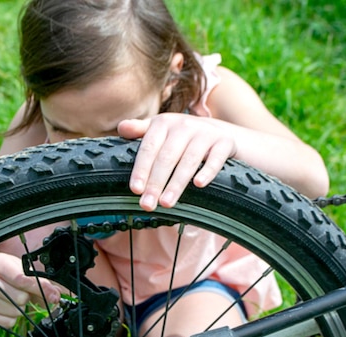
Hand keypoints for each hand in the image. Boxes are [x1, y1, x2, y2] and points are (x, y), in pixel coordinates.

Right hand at [0, 252, 60, 327]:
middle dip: (27, 297)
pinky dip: (11, 318)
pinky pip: (7, 323)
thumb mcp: (19, 268)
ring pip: (15, 313)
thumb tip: (55, 296)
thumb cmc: (2, 271)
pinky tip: (4, 307)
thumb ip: (38, 281)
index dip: (41, 289)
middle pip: (20, 298)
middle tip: (21, 291)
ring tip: (10, 298)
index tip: (53, 296)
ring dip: (20, 308)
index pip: (23, 280)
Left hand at [118, 113, 236, 210]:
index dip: (141, 169)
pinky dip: (208, 171)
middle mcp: (184, 125)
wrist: (218, 131)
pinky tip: (199, 185)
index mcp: (164, 123)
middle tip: (147, 205)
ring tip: (166, 204)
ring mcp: (206, 133)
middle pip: (167, 157)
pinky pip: (216, 159)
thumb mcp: (159, 130)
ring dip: (177, 183)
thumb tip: (121, 127)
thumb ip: (139, 130)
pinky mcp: (224, 142)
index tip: (135, 190)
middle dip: (156, 183)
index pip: (149, 148)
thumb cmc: (180, 136)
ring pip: (189, 160)